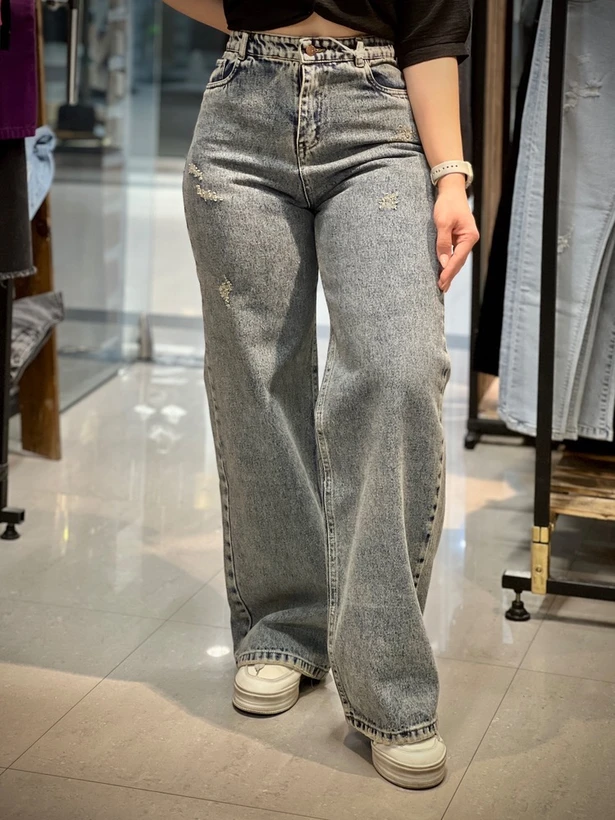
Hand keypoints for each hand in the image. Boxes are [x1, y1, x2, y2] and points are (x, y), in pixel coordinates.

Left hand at [433, 175, 478, 292]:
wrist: (451, 190)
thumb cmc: (448, 204)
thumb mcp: (443, 222)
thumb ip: (443, 242)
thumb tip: (443, 262)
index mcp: (469, 236)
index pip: (458, 258)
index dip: (449, 271)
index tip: (441, 282)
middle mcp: (469, 239)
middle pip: (459, 262)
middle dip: (450, 275)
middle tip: (441, 289)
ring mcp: (464, 240)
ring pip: (457, 259)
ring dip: (449, 272)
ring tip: (442, 285)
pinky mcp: (458, 238)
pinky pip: (454, 254)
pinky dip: (448, 263)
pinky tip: (443, 271)